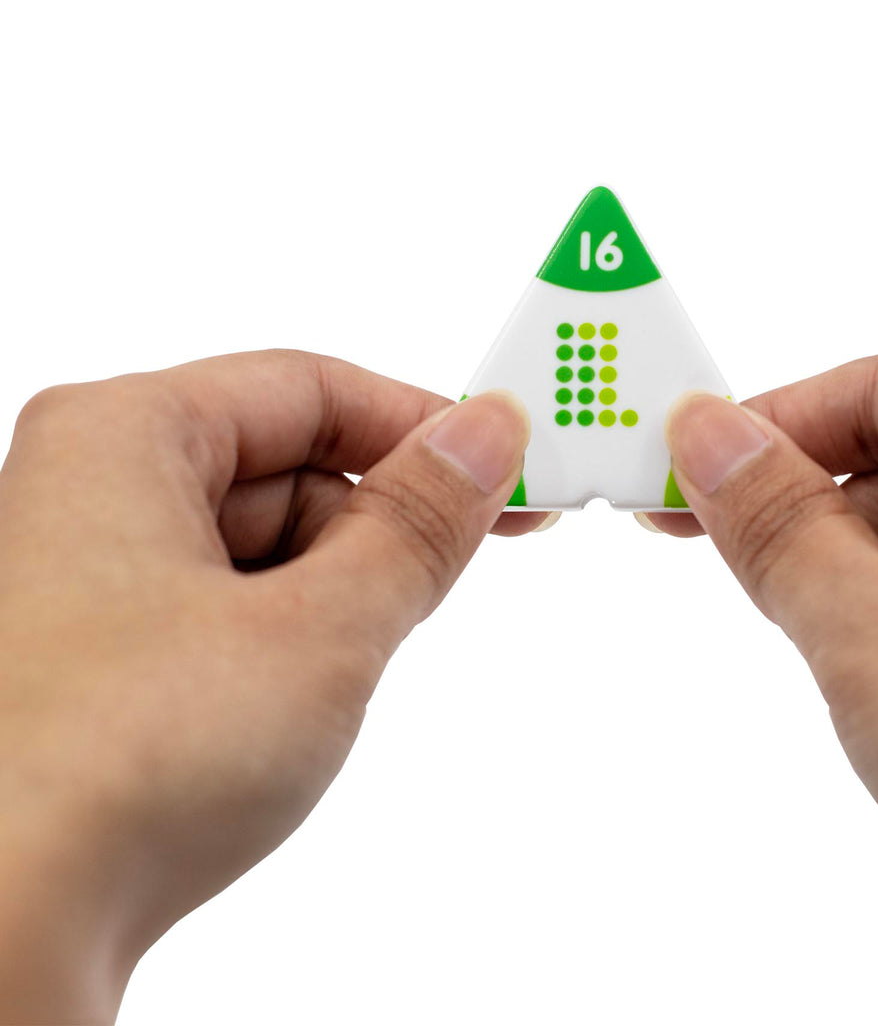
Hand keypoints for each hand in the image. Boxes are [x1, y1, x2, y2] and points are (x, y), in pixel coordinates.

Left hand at [0, 350, 539, 1023]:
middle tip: (427, 593)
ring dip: (329, 604)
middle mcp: (95, 492)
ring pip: (266, 550)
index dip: (421, 429)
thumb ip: (417, 524)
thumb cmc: (110, 769)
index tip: (505, 472)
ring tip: (317, 685)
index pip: (313, 389)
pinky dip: (284, 647)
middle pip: (289, 469)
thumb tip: (486, 436)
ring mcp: (91, 578)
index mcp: (125, 437)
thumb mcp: (318, 629)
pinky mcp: (102, 659)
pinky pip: (230, 612)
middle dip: (372, 534)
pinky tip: (276, 715)